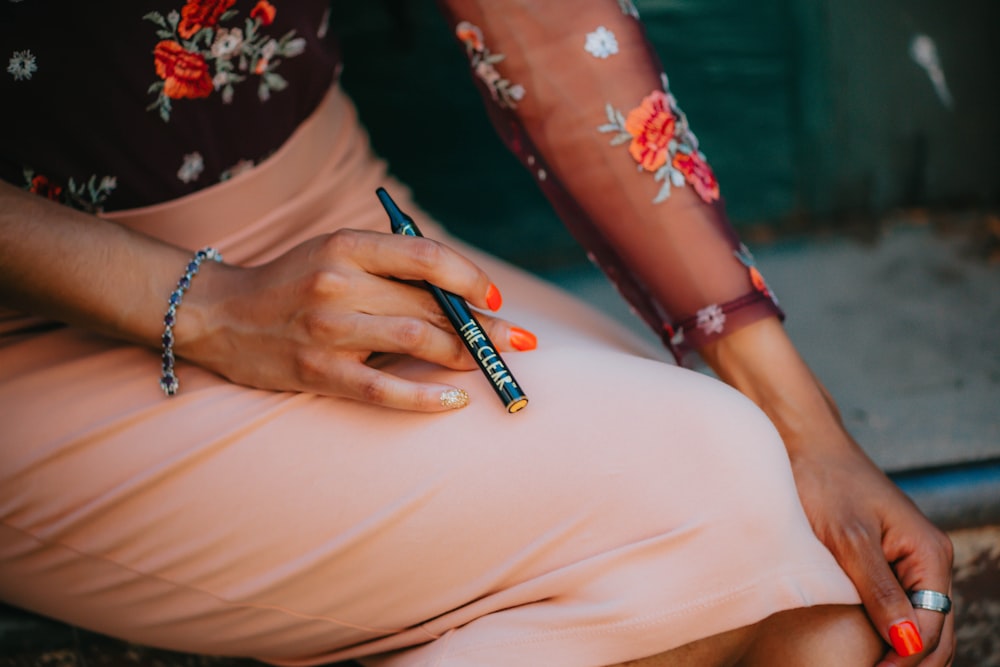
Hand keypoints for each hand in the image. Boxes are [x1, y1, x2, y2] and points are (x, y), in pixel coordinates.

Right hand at [178, 229, 534, 410]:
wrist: (219, 315)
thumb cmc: (292, 281)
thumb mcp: (335, 252)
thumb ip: (390, 265)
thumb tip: (462, 292)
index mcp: (345, 245)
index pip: (426, 255)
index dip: (470, 277)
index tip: (495, 297)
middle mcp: (338, 283)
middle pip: (430, 305)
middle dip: (483, 325)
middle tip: (518, 339)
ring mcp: (327, 330)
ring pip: (417, 342)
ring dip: (463, 356)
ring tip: (489, 365)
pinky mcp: (317, 372)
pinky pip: (383, 389)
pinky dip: (425, 396)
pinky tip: (454, 400)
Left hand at [790, 441, 954, 665]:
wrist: (804, 444)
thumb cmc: (823, 482)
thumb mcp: (848, 539)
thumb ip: (879, 590)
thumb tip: (907, 643)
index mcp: (929, 553)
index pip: (932, 625)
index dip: (907, 658)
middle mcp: (928, 560)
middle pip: (936, 631)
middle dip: (913, 662)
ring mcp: (909, 561)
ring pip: (921, 622)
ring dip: (905, 652)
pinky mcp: (886, 560)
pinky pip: (899, 606)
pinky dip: (891, 632)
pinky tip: (868, 649)